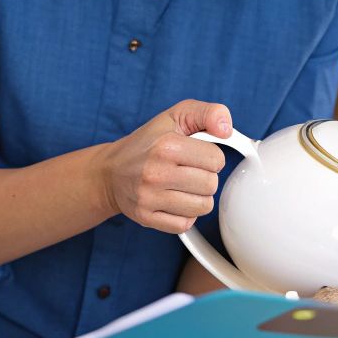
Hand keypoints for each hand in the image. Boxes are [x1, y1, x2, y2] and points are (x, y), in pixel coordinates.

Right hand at [100, 100, 232, 233]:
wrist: (110, 172)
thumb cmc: (149, 142)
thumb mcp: (177, 116)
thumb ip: (208, 113)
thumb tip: (227, 129)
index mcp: (166, 146)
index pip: (216, 160)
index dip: (212, 157)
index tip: (198, 155)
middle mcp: (155, 173)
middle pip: (211, 185)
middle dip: (206, 177)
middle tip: (189, 171)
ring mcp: (149, 198)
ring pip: (202, 207)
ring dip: (198, 197)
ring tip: (183, 186)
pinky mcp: (145, 217)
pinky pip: (185, 224)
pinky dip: (185, 214)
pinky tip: (173, 201)